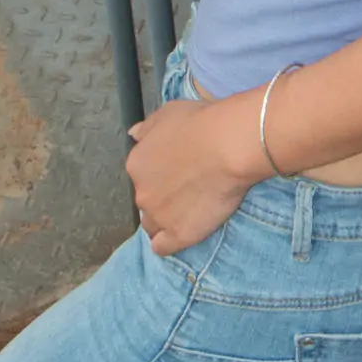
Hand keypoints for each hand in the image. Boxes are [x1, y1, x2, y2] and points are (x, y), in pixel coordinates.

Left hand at [125, 99, 246, 257]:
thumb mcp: (168, 113)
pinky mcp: (178, 235)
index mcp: (137, 164)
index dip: (160, 176)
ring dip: (164, 221)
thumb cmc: (202, 125)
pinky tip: (182, 233)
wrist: (228, 146)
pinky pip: (163, 247)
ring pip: (152, 225)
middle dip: (162, 198)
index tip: (179, 172)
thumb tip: (134, 133)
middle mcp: (141, 192)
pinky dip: (169, 243)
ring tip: (188, 212)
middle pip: (146, 202)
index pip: (141, 177)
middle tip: (189, 189)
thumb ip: (147, 127)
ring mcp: (159, 216)